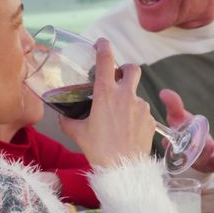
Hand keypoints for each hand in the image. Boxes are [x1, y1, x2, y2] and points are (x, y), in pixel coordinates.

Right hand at [61, 39, 154, 167]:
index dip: (103, 47)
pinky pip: (142, 113)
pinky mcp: (150, 120)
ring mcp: (141, 107)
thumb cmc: (99, 151)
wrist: (123, 169)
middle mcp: (126, 96)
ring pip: (136, 95)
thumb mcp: (78, 134)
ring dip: (128, 100)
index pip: (105, 61)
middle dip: (126, 69)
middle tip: (118, 76)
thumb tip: (63, 117)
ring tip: (118, 119)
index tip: (101, 43)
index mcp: (106, 94)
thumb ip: (69, 121)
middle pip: (132, 69)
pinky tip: (127, 130)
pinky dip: (135, 117)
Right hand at [159, 89, 213, 173]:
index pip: (170, 148)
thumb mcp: (179, 117)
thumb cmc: (186, 130)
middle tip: (194, 143)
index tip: (167, 142)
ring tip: (210, 145)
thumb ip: (173, 105)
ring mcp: (202, 162)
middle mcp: (187, 158)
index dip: (169, 145)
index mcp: (174, 149)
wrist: (201, 145)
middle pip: (188, 156)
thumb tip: (164, 92)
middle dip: (191, 150)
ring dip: (207, 152)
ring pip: (204, 160)